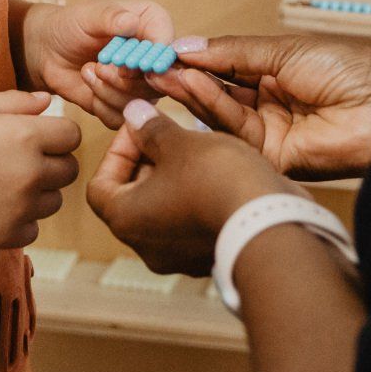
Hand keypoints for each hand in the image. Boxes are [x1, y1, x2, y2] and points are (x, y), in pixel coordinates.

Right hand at [0, 90, 81, 248]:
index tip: (41, 137)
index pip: (73, 136)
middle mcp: (30, 172)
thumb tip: (49, 102)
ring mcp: (21, 207)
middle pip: (70, 170)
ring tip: (7, 184)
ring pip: (54, 201)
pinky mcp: (8, 234)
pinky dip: (21, 220)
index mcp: (27, 136)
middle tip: (24, 161)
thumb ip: (18, 101)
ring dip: (40, 193)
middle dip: (54, 163)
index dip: (58, 135)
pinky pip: (33, 228)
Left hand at [22, 0, 178, 127]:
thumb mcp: (87, 16)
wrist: (49, 50)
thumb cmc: (71, 26)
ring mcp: (144, 83)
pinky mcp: (127, 104)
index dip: (152, 61)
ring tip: (89, 71)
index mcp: (154, 24)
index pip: (169, 46)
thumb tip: (130, 22)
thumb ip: (110, 17)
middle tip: (99, 66)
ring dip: (109, 90)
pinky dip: (102, 105)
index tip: (126, 65)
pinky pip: (123, 118)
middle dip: (124, 79)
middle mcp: (155, 56)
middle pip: (159, 81)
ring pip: (141, 102)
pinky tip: (89, 86)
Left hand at [87, 100, 296, 276]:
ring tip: (196, 150)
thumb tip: (133, 115)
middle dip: (147, 161)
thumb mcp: (180, 143)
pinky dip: (196, 198)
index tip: (141, 130)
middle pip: (132, 197)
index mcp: (127, 219)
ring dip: (173, 179)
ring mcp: (178, 256)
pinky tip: (217, 174)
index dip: (117, 152)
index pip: (100, 186)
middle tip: (169, 134)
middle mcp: (146, 245)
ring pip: (163, 210)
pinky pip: (190, 223)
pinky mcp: (206, 256)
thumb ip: (150, 128)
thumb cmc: (217, 181)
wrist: (270, 222)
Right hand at [139, 35, 370, 180]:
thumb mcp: (284, 51)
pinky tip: (190, 86)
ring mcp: (268, 132)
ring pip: (219, 112)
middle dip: (184, 77)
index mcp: (276, 73)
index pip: (225, 66)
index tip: (161, 50)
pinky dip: (210, 108)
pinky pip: (233, 132)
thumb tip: (188, 46)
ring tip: (165, 72)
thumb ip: (234, 52)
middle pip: (216, 92)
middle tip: (150, 64)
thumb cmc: (349, 70)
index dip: (194, 58)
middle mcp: (268, 103)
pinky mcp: (269, 157)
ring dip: (191, 91)